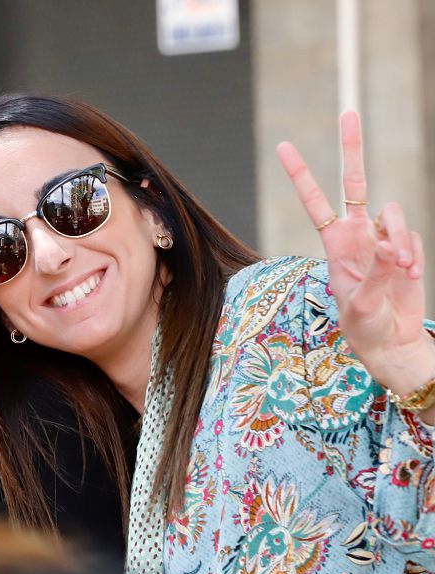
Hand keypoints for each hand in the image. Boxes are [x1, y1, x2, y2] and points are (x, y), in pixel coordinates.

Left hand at [277, 111, 432, 394]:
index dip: (301, 174)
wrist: (392, 340)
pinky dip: (411, 255)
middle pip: (355, 182)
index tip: (284, 145)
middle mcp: (357, 233)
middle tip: (348, 112)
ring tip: (400, 272)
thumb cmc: (364, 326)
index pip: (315, 201)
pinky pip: (411, 237)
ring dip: (398, 240)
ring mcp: (384, 238)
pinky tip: (408, 276)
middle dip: (351, 148)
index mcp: (334, 243)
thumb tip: (388, 248)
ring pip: (393, 214)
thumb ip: (373, 276)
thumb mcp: (358, 306)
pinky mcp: (407, 247)